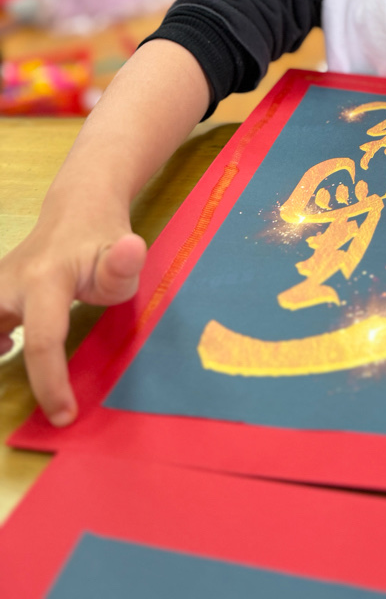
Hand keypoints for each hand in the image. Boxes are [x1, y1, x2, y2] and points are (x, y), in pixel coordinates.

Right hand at [0, 200, 145, 425]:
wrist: (77, 209)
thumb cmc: (104, 240)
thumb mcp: (121, 254)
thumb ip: (125, 265)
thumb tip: (131, 250)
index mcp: (44, 280)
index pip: (41, 340)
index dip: (50, 383)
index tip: (64, 416)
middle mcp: (7, 283)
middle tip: (22, 395)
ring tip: (9, 358)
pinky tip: (4, 348)